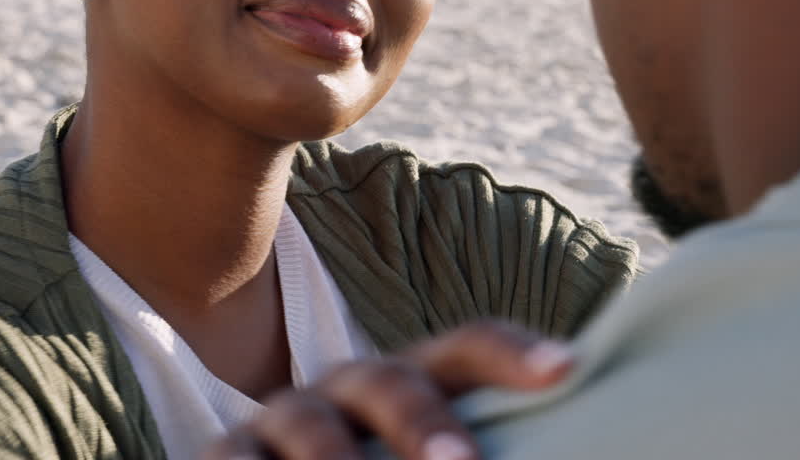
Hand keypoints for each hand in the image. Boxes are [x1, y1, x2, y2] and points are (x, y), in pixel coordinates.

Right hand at [205, 320, 574, 459]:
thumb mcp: (428, 456)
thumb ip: (477, 446)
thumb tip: (572, 448)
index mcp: (410, 380)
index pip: (464, 350)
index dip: (510, 353)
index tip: (566, 369)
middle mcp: (348, 387)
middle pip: (388, 382)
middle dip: (424, 421)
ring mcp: (284, 420)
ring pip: (310, 427)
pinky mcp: (227, 455)